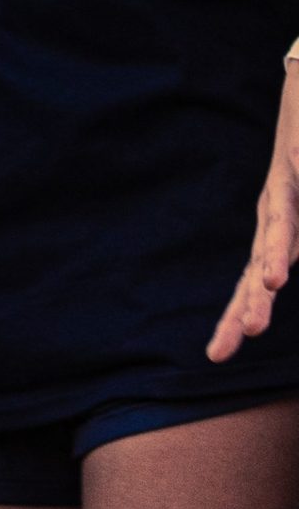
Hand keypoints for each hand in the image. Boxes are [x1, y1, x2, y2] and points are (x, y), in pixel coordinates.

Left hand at [210, 55, 298, 361]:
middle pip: (257, 259)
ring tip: (272, 284)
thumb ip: (285, 245)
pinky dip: (294, 197)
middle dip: (250, 298)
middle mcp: (273, 208)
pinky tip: (292, 217)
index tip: (217, 356)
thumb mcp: (295, 214)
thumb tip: (273, 282)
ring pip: (278, 221)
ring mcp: (286, 179)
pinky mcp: (296, 152)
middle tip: (244, 334)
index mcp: (275, 229)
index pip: (251, 280)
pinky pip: (297, 175)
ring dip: (275, 253)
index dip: (236, 315)